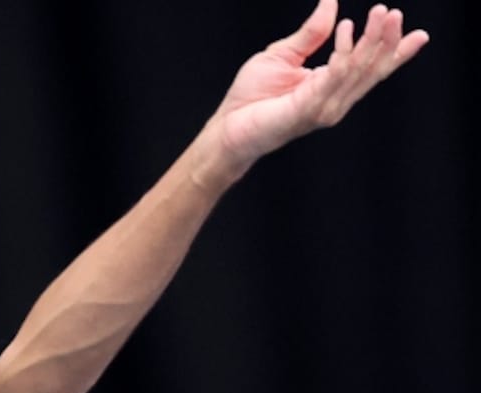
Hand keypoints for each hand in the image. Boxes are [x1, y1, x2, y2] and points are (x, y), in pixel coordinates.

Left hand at [207, 0, 428, 175]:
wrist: (226, 127)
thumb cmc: (250, 98)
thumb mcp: (283, 55)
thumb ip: (310, 33)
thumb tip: (331, 3)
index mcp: (330, 87)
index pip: (370, 69)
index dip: (396, 52)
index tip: (419, 34)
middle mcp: (333, 99)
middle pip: (371, 67)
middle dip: (386, 39)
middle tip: (392, 12)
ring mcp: (323, 107)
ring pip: (358, 70)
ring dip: (372, 41)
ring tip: (380, 13)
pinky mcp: (308, 110)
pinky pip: (332, 78)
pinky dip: (343, 53)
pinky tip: (346, 30)